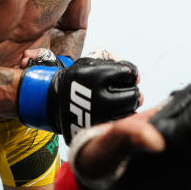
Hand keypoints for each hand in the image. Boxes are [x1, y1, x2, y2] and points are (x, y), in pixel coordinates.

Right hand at [17, 55, 140, 143]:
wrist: (53, 101)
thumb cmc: (76, 80)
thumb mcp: (89, 63)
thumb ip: (114, 62)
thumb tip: (137, 76)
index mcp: (95, 76)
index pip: (129, 72)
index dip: (128, 73)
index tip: (121, 76)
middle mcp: (98, 97)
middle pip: (134, 94)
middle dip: (130, 90)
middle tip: (121, 90)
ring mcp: (100, 115)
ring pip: (131, 109)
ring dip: (128, 104)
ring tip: (117, 101)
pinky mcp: (100, 127)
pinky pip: (123, 121)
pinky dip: (123, 115)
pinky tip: (116, 111)